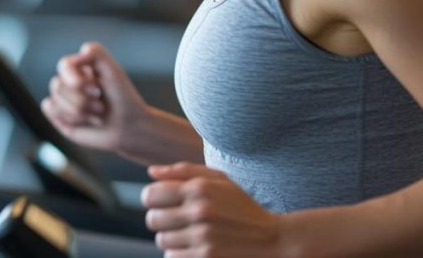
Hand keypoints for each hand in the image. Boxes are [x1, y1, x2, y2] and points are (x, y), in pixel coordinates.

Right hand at [41, 42, 148, 153]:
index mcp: (81, 67)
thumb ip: (94, 52)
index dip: (77, 81)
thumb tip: (75, 54)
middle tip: (101, 105)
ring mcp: (63, 99)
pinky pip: (51, 111)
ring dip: (80, 112)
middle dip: (82, 100)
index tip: (97, 89)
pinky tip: (86, 121)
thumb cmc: (122, 97)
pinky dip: (71, 119)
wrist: (129, 126)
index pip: (64, 65)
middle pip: (57, 85)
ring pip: (54, 101)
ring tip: (98, 115)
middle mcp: (69, 81)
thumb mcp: (113, 70)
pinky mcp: (60, 116)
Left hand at [142, 163, 282, 257]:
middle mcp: (199, 212)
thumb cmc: (242, 207)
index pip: (150, 195)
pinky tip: (196, 247)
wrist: (272, 239)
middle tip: (178, 221)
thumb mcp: (219, 180)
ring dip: (172, 239)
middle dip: (161, 220)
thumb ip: (183, 172)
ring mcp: (202, 237)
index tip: (164, 203)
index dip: (153, 199)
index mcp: (199, 188)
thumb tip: (151, 172)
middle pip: (153, 220)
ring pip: (162, 241)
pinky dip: (180, 254)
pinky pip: (173, 257)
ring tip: (191, 234)